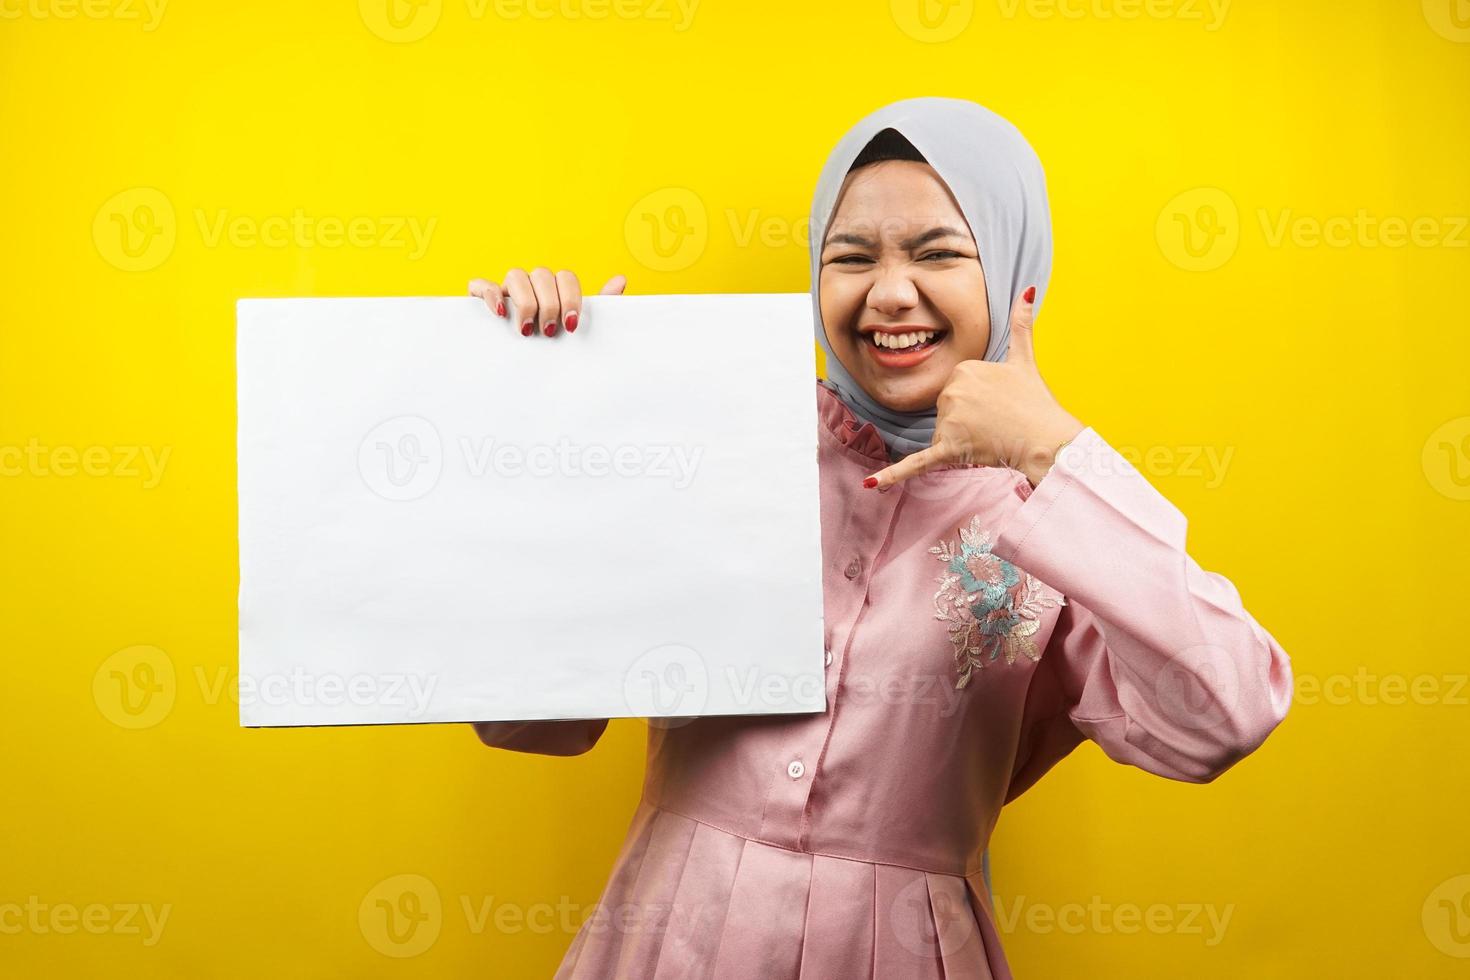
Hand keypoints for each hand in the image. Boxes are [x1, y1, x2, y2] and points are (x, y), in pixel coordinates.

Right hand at [468, 268, 626, 336]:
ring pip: (516, 275)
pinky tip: (500, 313)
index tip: (571, 325)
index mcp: (555, 290)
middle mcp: (532, 285)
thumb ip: (599, 306)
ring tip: (528, 330)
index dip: (571, 298)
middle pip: (543, 275)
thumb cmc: (553, 348)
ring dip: (526, 302)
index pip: (566, 277)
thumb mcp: (576, 330)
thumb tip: (620, 280)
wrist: (520, 377)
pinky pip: (481, 285)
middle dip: (549, 304)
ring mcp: (507, 290)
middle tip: (549, 332)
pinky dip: (490, 294)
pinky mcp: (481, 300)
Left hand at [863, 286, 1084, 489]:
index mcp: (963, 368)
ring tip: (991, 436)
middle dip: (967, 420)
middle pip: (946, 410)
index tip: (998, 401)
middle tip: (997, 421)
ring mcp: (949, 421)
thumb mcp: (1025, 358)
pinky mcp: (948, 449)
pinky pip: (916, 463)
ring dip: (961, 440)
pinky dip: (893, 475)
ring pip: (942, 433)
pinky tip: (870, 485)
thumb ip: (1021, 323)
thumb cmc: (1036, 401)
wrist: (1046, 438)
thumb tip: (1027, 289)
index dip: (977, 400)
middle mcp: (951, 392)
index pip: (956, 388)